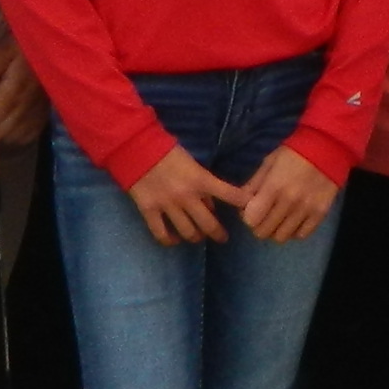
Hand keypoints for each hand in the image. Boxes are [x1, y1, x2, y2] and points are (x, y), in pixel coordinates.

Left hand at [0, 39, 50, 151]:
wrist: (53, 46)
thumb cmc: (25, 45)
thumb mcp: (6, 47)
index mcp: (18, 84)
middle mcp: (30, 101)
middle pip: (3, 130)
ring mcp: (39, 110)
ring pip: (15, 136)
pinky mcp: (45, 113)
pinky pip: (28, 134)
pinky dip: (14, 136)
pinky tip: (6, 128)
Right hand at [126, 148, 241, 247]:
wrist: (136, 148)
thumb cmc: (167, 151)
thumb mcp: (192, 163)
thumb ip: (202, 183)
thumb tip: (212, 204)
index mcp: (200, 180)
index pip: (229, 194)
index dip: (242, 203)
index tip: (251, 210)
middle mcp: (186, 196)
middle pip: (208, 224)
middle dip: (218, 233)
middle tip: (222, 238)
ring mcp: (167, 206)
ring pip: (187, 232)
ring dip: (196, 237)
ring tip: (197, 237)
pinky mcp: (149, 211)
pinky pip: (161, 233)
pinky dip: (169, 240)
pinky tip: (174, 239)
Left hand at [233, 147, 337, 245]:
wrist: (327, 147)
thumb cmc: (293, 153)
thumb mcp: (268, 163)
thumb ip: (253, 185)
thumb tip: (241, 205)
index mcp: (273, 187)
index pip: (251, 219)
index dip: (248, 217)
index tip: (252, 210)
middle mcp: (289, 202)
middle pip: (264, 232)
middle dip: (259, 225)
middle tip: (264, 215)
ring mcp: (306, 210)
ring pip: (281, 237)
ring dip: (276, 230)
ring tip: (279, 219)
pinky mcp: (320, 214)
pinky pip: (301, 235)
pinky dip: (294, 231)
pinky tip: (294, 221)